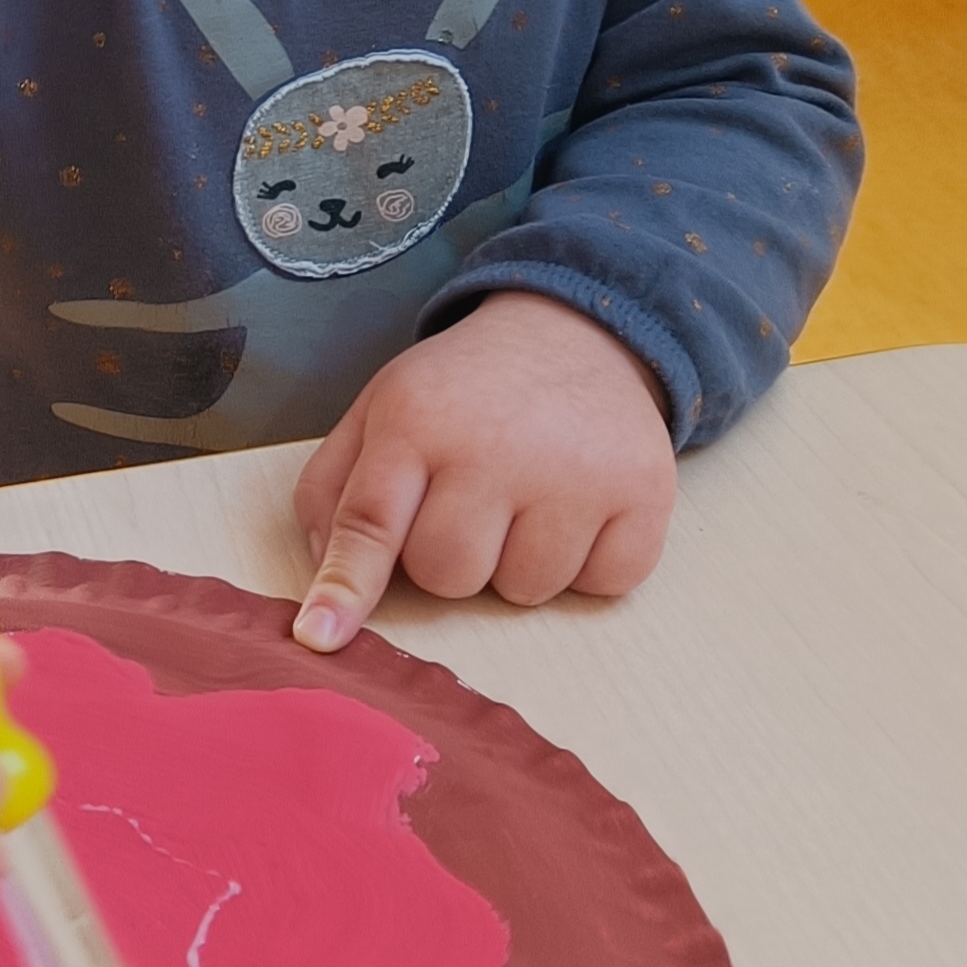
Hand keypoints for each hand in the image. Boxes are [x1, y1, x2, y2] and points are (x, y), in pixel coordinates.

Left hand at [291, 294, 675, 649]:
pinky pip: (601, 586)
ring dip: (521, 560)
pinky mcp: (644, 494)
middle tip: (473, 500)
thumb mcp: (383, 408)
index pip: (371, 521)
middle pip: (449, 576)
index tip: (322, 636)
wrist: (577, 330)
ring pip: (525, 592)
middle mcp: (498, 444)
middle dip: (452, 557)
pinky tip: (581, 503)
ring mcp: (577, 472)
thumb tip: (325, 577)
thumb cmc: (465, 389)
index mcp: (417, 419)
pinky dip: (590, 561)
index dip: (345, 586)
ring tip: (529, 494)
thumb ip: (335, 488)